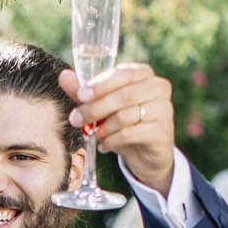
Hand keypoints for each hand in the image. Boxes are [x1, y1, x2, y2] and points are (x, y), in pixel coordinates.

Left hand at [60, 62, 175, 191]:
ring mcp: (163, 109)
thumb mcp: (102, 105)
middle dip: (96, 108)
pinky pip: (130, 134)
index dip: (100, 85)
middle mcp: (158, 87)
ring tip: (93, 134)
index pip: (122, 74)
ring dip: (102, 127)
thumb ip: (83, 91)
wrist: (147, 153)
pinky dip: (112, 140)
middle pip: (123, 95)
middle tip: (76, 119)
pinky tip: (105, 145)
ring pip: (125, 116)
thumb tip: (63, 76)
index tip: (81, 96)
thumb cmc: (124, 122)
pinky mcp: (162, 132)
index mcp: (144, 73)